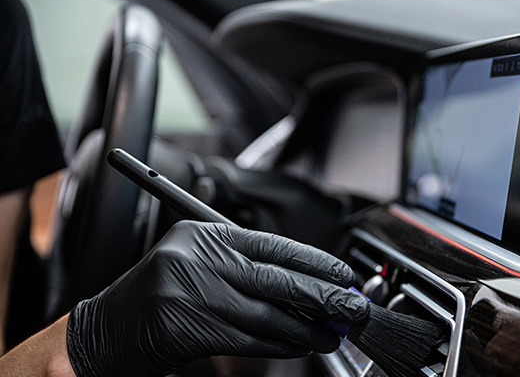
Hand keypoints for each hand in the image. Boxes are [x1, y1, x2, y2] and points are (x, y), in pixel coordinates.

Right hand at [66, 221, 368, 376]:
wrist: (106, 331)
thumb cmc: (159, 294)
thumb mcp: (197, 262)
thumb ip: (245, 266)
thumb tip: (308, 284)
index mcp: (205, 235)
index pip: (274, 245)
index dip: (316, 261)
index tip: (344, 275)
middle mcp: (199, 259)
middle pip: (278, 279)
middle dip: (323, 296)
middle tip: (351, 308)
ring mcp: (192, 295)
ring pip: (268, 315)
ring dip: (307, 329)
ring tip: (332, 335)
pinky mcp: (188, 331)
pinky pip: (250, 341)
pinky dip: (280, 346)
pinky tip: (300, 347)